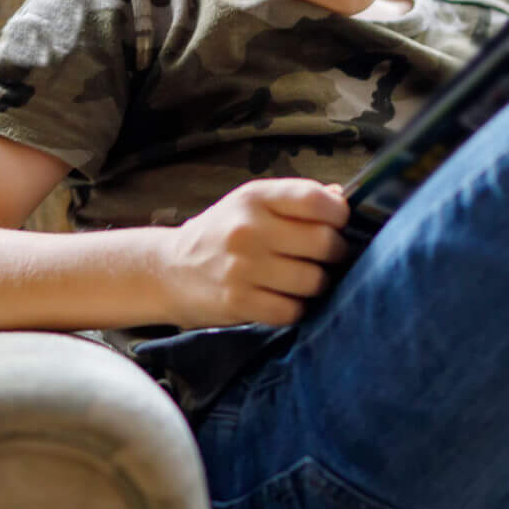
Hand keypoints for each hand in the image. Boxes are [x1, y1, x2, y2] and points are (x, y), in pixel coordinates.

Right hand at [162, 178, 349, 327]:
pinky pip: (292, 310)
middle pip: (323, 242)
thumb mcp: (251, 204)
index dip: (338, 214)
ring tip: (302, 280)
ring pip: (313, 280)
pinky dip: (295, 308)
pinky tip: (284, 299)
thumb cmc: (221, 234)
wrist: (168, 270)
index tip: (337, 223)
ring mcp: (242, 267)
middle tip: (324, 257)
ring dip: (317, 284)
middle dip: (335, 253)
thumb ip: (295, 199)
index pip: (315, 200)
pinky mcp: (238, 302)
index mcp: (255, 197)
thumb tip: (341, 198)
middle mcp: (248, 229)